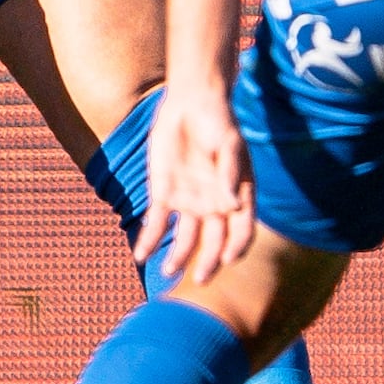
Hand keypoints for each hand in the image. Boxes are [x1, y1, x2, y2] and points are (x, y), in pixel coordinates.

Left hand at [136, 66, 259, 287]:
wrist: (190, 104)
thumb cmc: (218, 121)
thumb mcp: (228, 144)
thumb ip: (231, 173)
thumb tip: (233, 204)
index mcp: (238, 193)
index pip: (242, 228)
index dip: (237, 245)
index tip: (227, 258)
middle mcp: (215, 203)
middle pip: (214, 240)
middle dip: (208, 261)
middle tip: (200, 279)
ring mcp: (189, 201)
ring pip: (185, 238)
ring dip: (178, 257)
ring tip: (167, 272)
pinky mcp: (164, 194)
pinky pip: (157, 222)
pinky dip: (149, 239)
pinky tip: (140, 255)